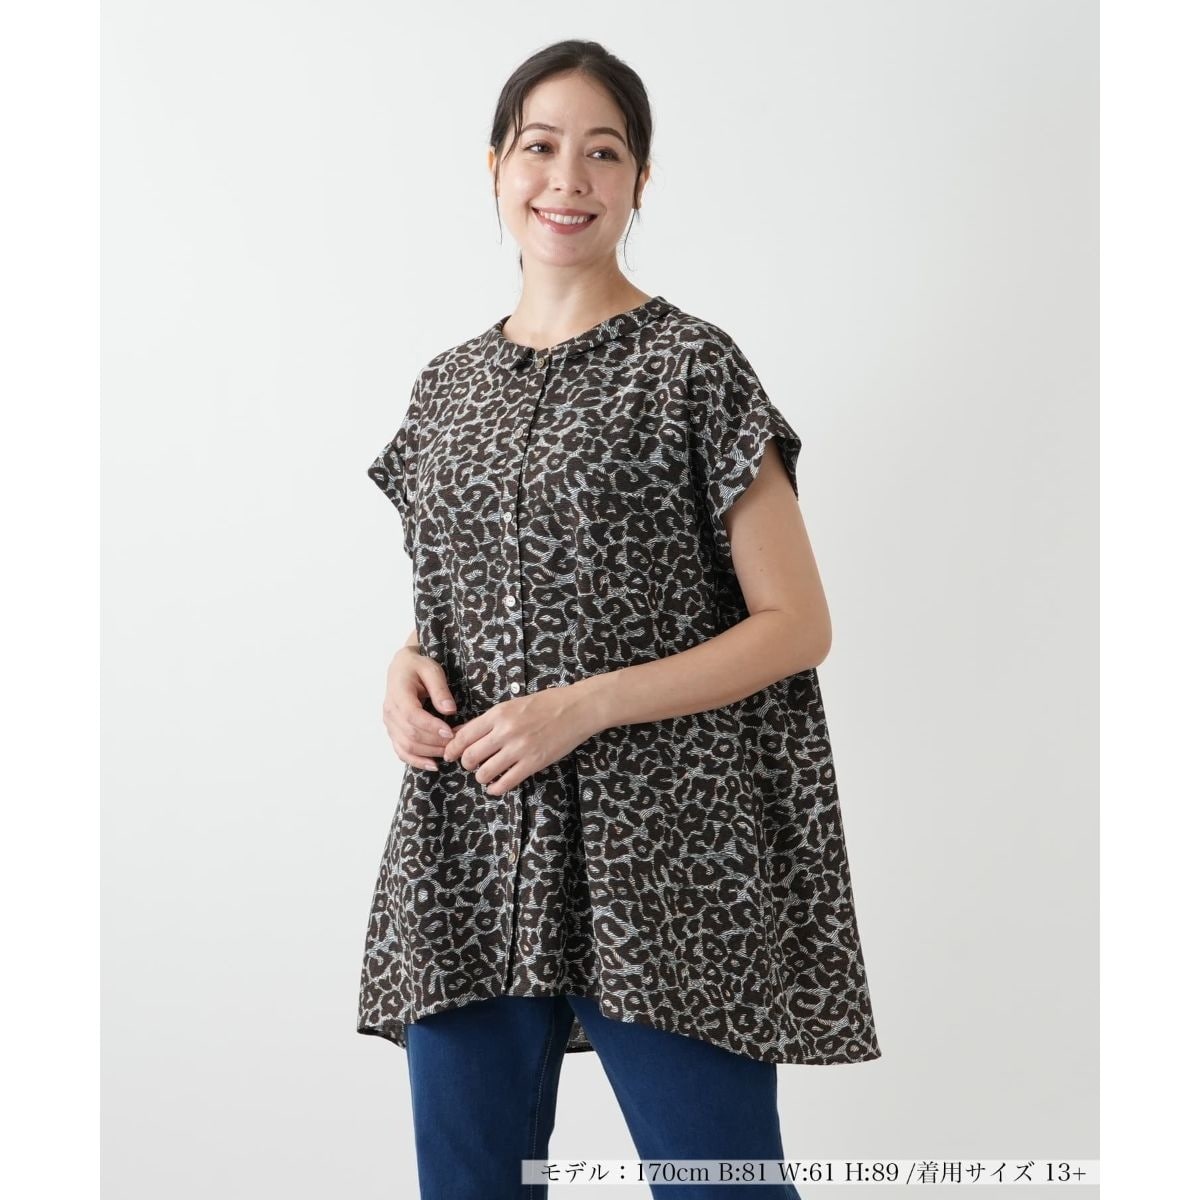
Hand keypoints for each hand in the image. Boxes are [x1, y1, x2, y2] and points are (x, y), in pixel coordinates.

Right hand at [381, 646, 460, 770]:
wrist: (401, 668)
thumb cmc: (418, 666)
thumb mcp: (432, 670)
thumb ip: (440, 689)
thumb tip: (450, 710)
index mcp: (398, 693)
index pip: (412, 715)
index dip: (432, 727)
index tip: (451, 733)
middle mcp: (390, 711)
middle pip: (411, 735)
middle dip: (436, 742)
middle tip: (458, 743)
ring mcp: (390, 723)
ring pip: (407, 746)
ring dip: (430, 752)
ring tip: (451, 751)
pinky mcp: (393, 731)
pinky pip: (401, 751)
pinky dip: (416, 761)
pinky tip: (433, 765)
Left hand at [442, 682, 599, 794]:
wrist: (576, 709)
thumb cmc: (545, 703)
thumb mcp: (512, 705)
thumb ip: (488, 720)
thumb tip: (462, 732)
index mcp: (498, 714)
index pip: (464, 736)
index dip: (452, 749)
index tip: (449, 755)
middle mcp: (505, 732)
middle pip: (471, 756)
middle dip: (466, 764)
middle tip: (470, 765)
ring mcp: (519, 749)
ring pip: (485, 772)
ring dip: (481, 776)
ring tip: (485, 774)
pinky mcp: (533, 763)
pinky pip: (506, 782)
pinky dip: (496, 788)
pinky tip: (496, 786)